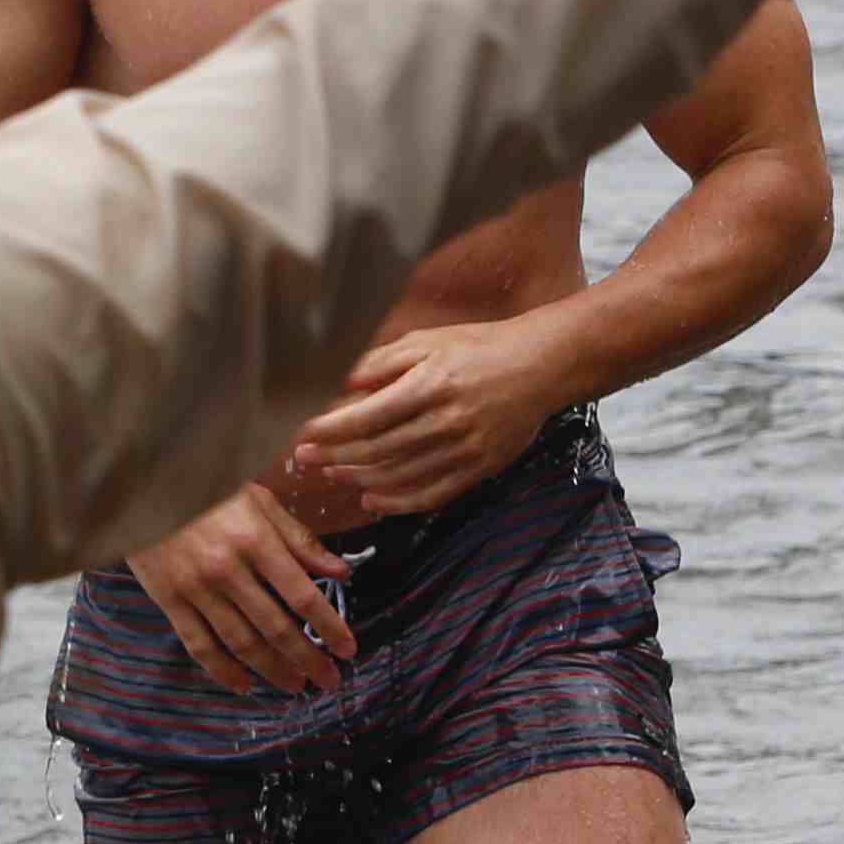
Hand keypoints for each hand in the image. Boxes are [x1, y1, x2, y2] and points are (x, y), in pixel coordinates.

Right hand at [126, 485, 358, 695]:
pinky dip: (222, 669)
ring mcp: (195, 587)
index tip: (348, 649)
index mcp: (255, 541)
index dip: (330, 627)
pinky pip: (198, 643)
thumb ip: (298, 539)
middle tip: (329, 680)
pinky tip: (243, 684)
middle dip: (308, 659)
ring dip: (273, 669)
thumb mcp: (258, 501)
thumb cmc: (206, 490)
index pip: (302, 596)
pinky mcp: (168, 598)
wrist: (140, 486)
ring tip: (295, 685)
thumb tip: (341, 571)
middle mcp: (227, 569)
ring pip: (241, 641)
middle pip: (276, 627)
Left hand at [279, 311, 576, 518]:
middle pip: (379, 450)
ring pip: (402, 476)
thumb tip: (339, 383)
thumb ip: (380, 363)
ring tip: (332, 475)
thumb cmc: (477, 347)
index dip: (330, 430)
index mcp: (430, 385)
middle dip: (335, 457)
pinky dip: (400, 502)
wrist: (541, 366)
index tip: (302, 434)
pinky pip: (435, 494)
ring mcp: (466, 449)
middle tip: (305, 458)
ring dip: (360, 479)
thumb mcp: (426, 341)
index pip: (367, 416)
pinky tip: (375, 501)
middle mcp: (447, 421)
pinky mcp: (482, 468)